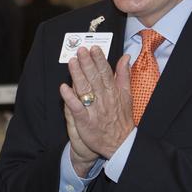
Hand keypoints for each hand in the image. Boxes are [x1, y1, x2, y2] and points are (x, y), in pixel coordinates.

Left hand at [57, 46, 134, 174]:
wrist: (120, 144)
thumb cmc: (122, 119)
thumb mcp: (127, 95)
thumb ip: (124, 75)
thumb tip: (125, 57)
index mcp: (113, 92)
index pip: (106, 72)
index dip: (99, 60)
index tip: (94, 48)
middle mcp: (104, 99)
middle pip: (94, 78)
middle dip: (87, 63)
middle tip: (80, 50)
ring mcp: (95, 110)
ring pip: (85, 90)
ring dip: (78, 76)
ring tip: (72, 62)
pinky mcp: (86, 122)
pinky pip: (77, 109)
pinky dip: (71, 99)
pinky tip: (64, 88)